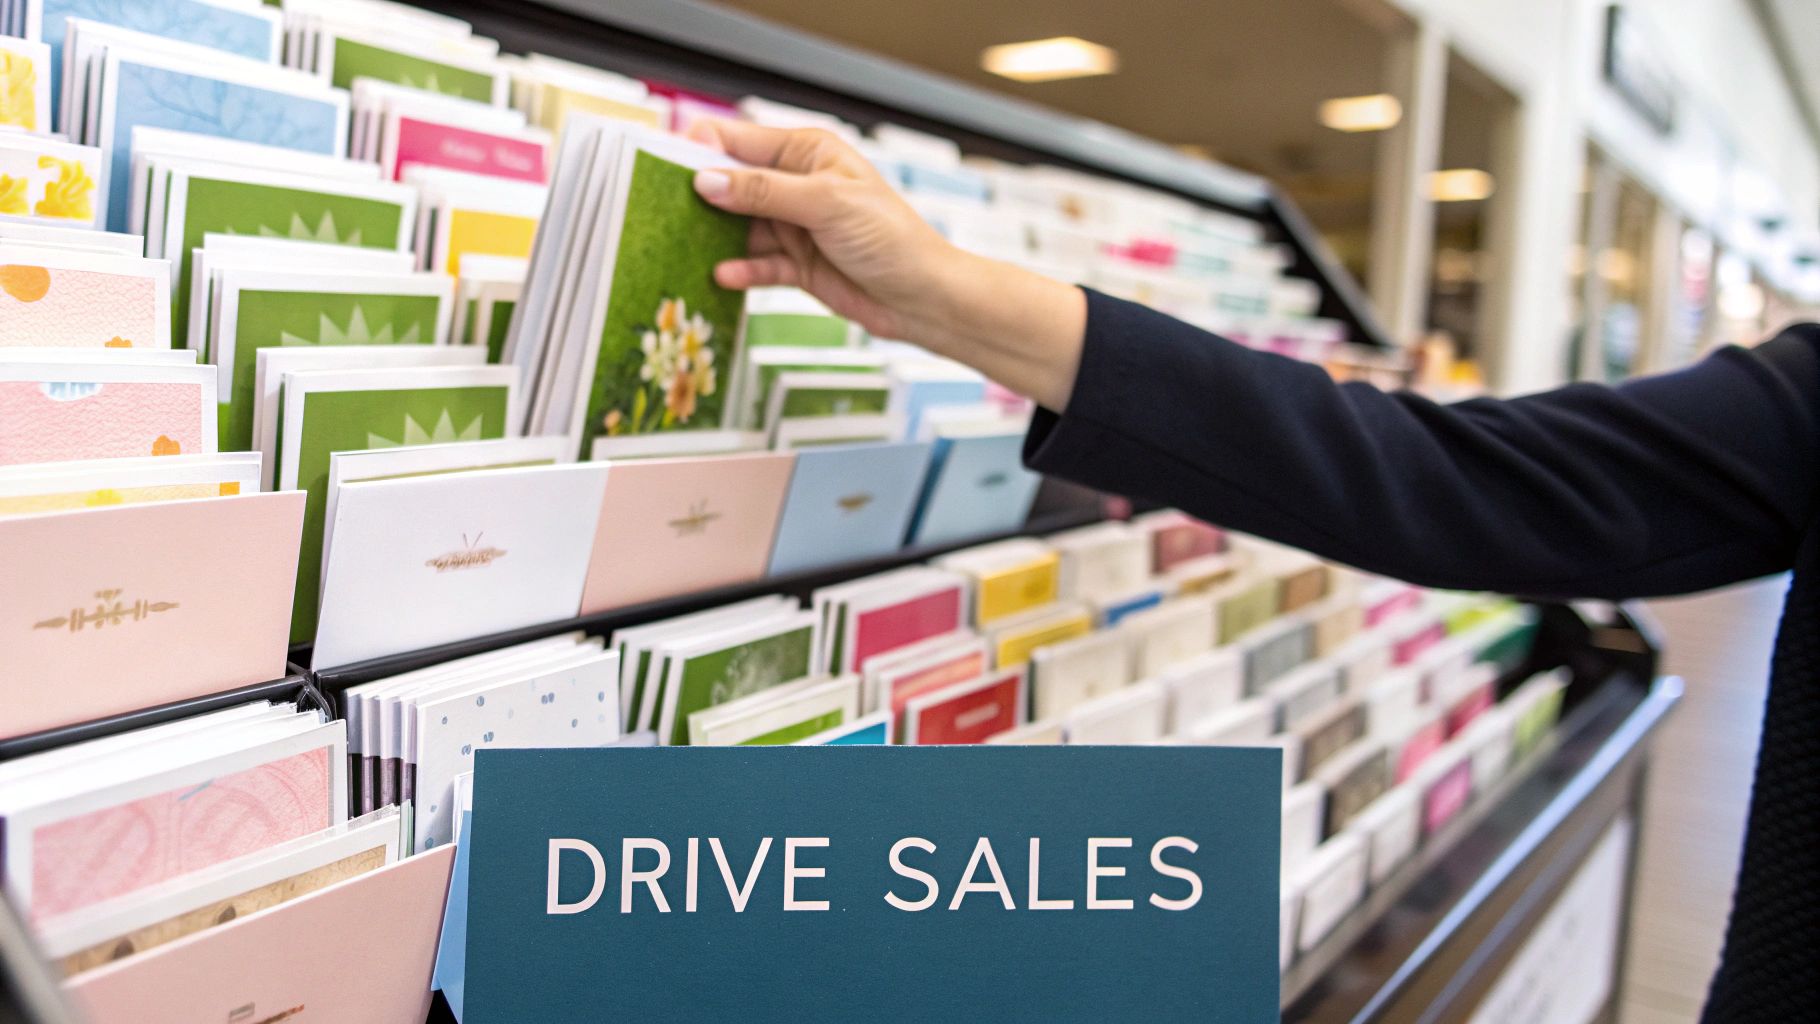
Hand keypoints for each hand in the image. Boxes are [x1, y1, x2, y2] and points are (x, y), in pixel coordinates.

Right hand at [686, 118, 951, 342]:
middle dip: (702, 198)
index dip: (702, 151)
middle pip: (732, 185)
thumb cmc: (893, 239)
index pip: (739, 140)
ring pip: (739, 228)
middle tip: (666, 212)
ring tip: (685, 248)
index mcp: (807, 152)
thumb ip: (764, 192)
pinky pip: (756, 264)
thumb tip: (707, 180)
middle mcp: (797, 184)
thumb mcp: (826, 205)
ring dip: (715, 239)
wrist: (923, 298)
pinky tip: (723, 276)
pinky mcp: (796, 264)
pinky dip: (740, 270)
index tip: (669, 170)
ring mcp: (794, 226)